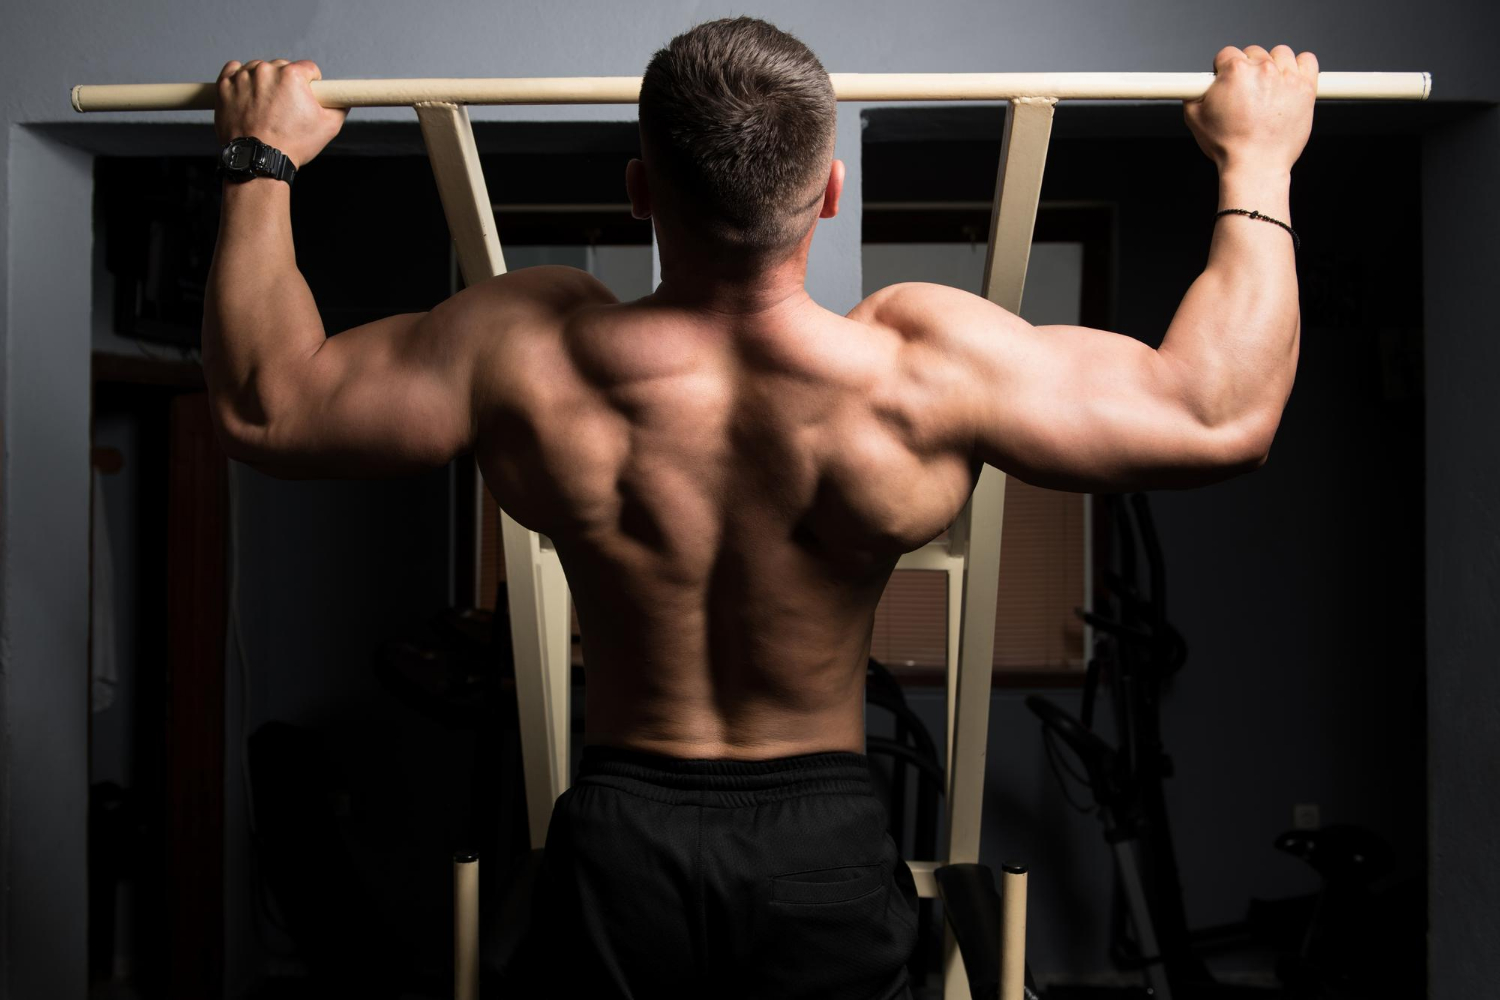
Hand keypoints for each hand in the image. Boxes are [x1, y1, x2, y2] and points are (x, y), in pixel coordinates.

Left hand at [214, 59, 345, 168]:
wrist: (259, 159)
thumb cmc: (292, 144)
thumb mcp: (328, 127)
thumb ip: (340, 107)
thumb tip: (343, 100)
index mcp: (292, 75)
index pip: (308, 68)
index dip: (312, 84)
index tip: (306, 98)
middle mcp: (266, 70)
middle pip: (283, 68)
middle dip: (286, 84)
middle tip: (285, 108)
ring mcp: (243, 76)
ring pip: (259, 69)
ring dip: (264, 83)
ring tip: (266, 108)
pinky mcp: (224, 84)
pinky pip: (233, 70)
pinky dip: (240, 79)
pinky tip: (248, 95)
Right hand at [1184, 45, 1317, 174]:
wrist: (1255, 165)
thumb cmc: (1228, 146)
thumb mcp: (1195, 118)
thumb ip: (1192, 94)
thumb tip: (1192, 86)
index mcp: (1235, 71)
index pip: (1227, 53)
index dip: (1224, 69)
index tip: (1227, 81)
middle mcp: (1262, 69)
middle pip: (1254, 52)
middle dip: (1249, 69)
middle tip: (1247, 91)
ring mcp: (1287, 77)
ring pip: (1281, 54)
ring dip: (1274, 66)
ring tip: (1268, 88)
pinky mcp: (1306, 87)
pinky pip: (1308, 60)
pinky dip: (1300, 66)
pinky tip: (1290, 81)